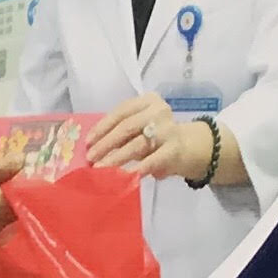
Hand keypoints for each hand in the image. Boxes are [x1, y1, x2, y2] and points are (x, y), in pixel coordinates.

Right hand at [0, 146, 22, 252]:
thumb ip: (2, 168)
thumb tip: (23, 158)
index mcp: (8, 204)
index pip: (27, 193)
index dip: (26, 182)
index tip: (21, 173)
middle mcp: (7, 220)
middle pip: (19, 204)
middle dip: (16, 193)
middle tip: (7, 181)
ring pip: (9, 214)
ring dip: (5, 204)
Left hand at [88, 91, 208, 178]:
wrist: (189, 147)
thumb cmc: (157, 138)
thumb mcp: (141, 128)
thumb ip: (122, 131)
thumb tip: (93, 146)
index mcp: (148, 101)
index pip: (121, 111)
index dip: (102, 127)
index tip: (88, 141)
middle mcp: (158, 111)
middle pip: (127, 127)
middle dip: (106, 144)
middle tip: (91, 158)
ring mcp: (168, 130)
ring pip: (137, 144)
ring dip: (116, 158)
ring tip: (102, 169)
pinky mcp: (174, 149)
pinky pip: (153, 160)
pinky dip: (139, 168)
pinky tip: (127, 176)